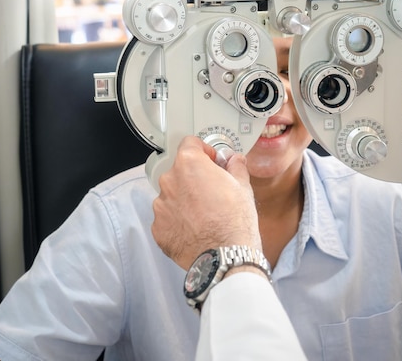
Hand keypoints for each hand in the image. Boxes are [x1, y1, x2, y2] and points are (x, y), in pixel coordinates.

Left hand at [151, 136, 261, 269]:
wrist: (225, 257)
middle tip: (213, 193)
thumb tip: (234, 160)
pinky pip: (167, 219)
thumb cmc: (235, 221)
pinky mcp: (158, 228)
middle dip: (194, 179)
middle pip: (180, 171)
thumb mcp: (243, 187)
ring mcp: (161, 206)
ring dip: (185, 201)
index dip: (204, 152)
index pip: (190, 144)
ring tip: (205, 215)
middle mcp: (169, 181)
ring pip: (172, 196)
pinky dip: (178, 222)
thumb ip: (235, 167)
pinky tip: (196, 230)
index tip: (212, 162)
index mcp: (189, 164)